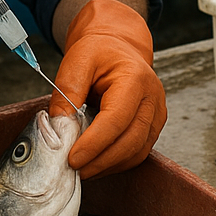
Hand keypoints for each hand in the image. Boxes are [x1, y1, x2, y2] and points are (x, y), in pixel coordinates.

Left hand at [49, 0, 165, 177]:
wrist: (117, 47)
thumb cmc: (99, 51)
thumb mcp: (77, 60)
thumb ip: (67, 91)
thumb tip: (59, 127)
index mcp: (135, 79)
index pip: (116, 119)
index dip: (94, 143)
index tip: (72, 158)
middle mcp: (152, 99)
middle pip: (130, 142)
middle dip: (100, 160)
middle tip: (73, 167)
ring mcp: (156, 115)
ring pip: (136, 152)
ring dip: (107, 165)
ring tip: (82, 168)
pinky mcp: (152, 127)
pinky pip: (136, 153)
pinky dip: (115, 162)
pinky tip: (96, 162)